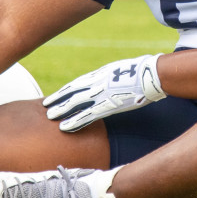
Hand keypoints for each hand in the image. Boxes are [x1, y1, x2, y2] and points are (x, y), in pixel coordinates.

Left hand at [44, 55, 165, 132]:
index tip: (57, 95)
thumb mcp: (124, 70)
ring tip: (49, 116)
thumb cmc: (143, 71)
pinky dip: (74, 121)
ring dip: (61, 110)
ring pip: (75, 103)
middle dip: (58, 99)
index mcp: (101, 74)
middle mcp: (97, 82)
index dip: (66, 90)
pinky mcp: (106, 105)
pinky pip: (86, 115)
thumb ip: (115, 76)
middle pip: (72, 91)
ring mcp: (100, 93)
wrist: (150, 74)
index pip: (79, 83)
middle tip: (46, 105)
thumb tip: (115, 79)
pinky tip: (64, 127)